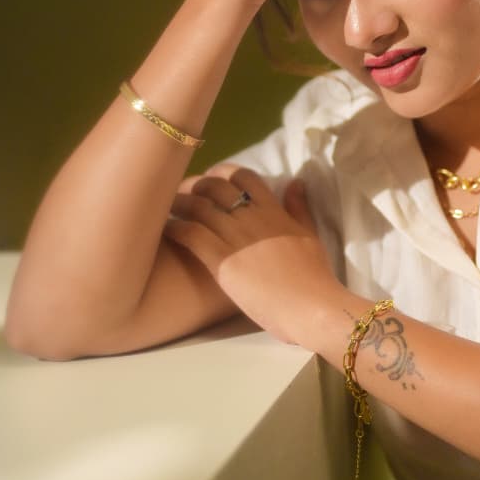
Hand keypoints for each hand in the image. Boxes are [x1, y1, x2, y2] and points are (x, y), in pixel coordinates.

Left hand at [163, 166, 345, 345]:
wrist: (310, 306)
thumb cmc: (314, 276)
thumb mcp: (310, 235)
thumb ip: (299, 208)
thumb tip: (295, 182)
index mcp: (273, 211)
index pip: (244, 176)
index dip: (223, 173)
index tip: (211, 180)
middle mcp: (251, 217)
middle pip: (214, 187)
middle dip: (195, 186)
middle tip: (183, 195)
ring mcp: (235, 237)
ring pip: (197, 206)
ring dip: (178, 203)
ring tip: (167, 209)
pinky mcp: (221, 260)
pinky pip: (190, 233)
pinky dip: (174, 227)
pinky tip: (166, 230)